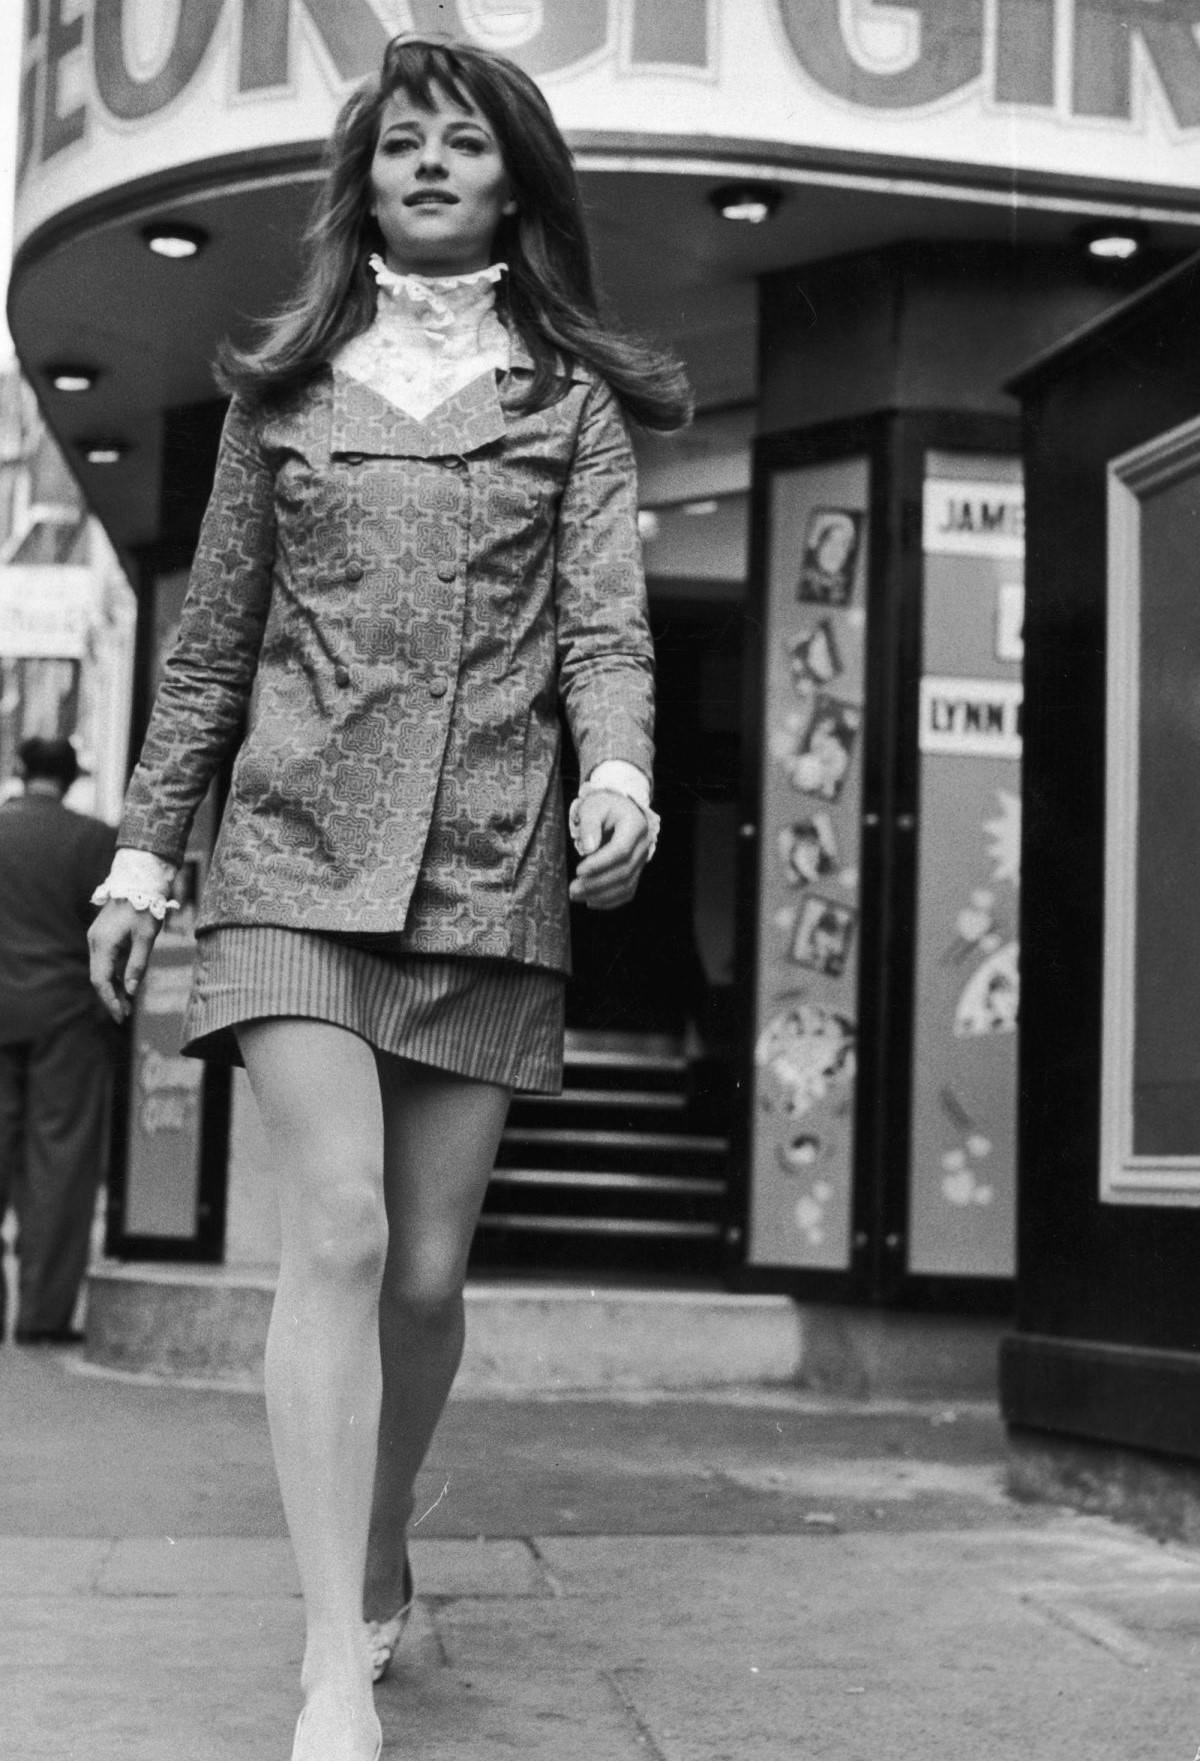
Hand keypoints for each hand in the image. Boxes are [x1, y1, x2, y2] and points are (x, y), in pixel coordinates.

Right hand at [88, 899, 162, 1022]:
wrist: (138, 881)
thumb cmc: (145, 908)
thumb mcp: (145, 938)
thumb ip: (137, 965)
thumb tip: (130, 991)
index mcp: (103, 944)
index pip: (101, 980)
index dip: (110, 1000)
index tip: (121, 1016)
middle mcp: (95, 942)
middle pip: (98, 977)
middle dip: (111, 997)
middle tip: (125, 1015)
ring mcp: (97, 938)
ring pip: (101, 970)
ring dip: (113, 987)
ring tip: (127, 1005)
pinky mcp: (103, 936)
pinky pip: (105, 960)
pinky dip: (114, 974)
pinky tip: (124, 985)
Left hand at [568, 791, 650, 910]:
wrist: (618, 811)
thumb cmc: (603, 808)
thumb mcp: (592, 807)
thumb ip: (589, 825)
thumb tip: (588, 849)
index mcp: (635, 825)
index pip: (621, 850)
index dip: (600, 864)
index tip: (579, 870)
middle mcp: (643, 845)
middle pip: (624, 871)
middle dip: (597, 883)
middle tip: (572, 889)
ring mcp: (642, 860)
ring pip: (627, 885)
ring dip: (601, 895)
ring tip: (577, 896)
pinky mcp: (636, 872)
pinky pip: (628, 891)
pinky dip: (610, 900)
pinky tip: (591, 901)